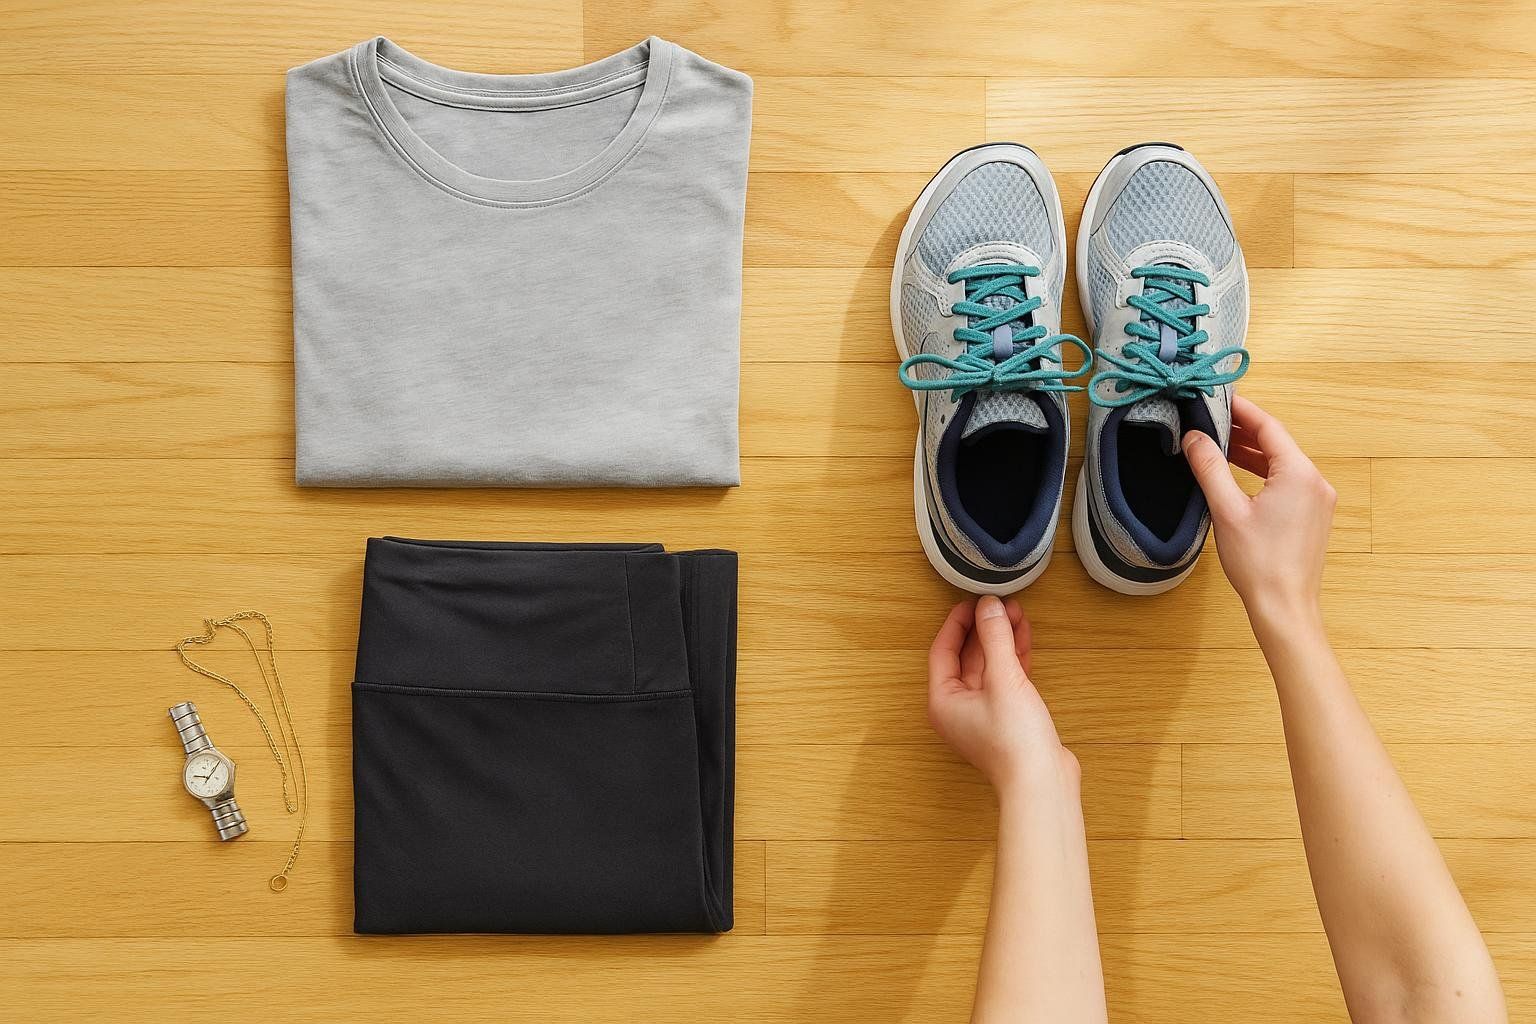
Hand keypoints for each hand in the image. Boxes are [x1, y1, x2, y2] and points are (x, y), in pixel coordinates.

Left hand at [927, 596, 1074, 794]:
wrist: (1041, 783)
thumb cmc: (1014, 741)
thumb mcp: (1003, 679)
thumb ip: (995, 638)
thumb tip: (989, 605)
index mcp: (943, 700)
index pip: (942, 650)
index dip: (957, 622)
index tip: (972, 600)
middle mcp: (957, 707)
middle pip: (966, 656)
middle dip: (984, 628)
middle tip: (1000, 603)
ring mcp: (982, 713)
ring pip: (988, 666)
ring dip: (1001, 640)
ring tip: (1017, 613)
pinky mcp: (1006, 717)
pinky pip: (1004, 678)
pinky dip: (1013, 658)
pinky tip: (1024, 638)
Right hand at [1183, 395, 1335, 628]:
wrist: (1284, 607)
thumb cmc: (1259, 563)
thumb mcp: (1226, 510)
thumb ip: (1209, 468)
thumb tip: (1194, 437)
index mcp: (1299, 474)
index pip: (1268, 427)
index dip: (1242, 410)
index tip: (1218, 398)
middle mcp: (1315, 482)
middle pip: (1277, 443)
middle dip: (1244, 431)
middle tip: (1211, 419)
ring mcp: (1318, 500)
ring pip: (1282, 463)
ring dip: (1252, 453)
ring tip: (1218, 444)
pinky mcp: (1313, 516)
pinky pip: (1288, 482)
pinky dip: (1263, 472)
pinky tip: (1239, 474)